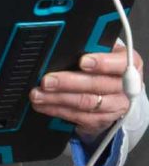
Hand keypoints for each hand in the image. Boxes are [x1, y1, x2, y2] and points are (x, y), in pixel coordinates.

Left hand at [29, 42, 143, 142]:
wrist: (112, 92)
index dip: (102, 62)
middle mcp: (126, 86)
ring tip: (37, 94)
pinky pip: (80, 117)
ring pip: (86, 102)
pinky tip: (44, 105)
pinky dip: (58, 110)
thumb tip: (60, 46)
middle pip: (97, 85)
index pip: (120, 63)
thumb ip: (87, 48)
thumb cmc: (102, 67)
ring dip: (57, 98)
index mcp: (128, 63)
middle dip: (68, 82)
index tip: (82, 61)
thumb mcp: (100, 52)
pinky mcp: (103, 120)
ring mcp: (116, 105)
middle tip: (47, 80)